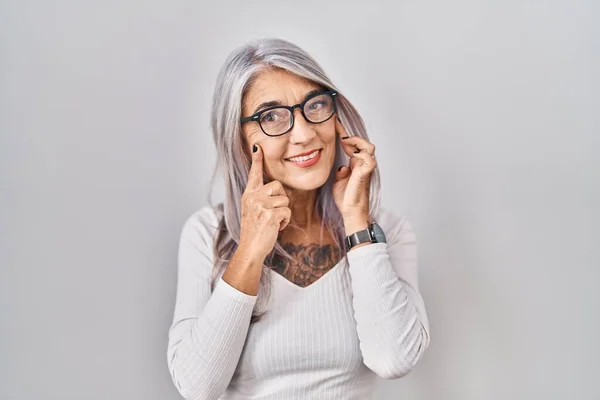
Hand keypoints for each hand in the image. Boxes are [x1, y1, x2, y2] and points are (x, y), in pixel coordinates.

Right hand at [239, 144, 290, 259]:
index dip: (257, 160)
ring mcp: (260, 205)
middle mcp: (252, 197)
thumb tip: (273, 189)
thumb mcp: (252, 210)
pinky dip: (285, 221)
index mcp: (248, 195)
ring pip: (284, 200)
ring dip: (283, 213)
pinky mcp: (269, 214)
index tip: (258, 147)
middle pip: (277, 186)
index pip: (254, 174)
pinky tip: (276, 227)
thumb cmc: (254, 231)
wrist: (250, 249)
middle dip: (281, 200)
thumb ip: (259, 198)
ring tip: (273, 222)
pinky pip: (287, 211)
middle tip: (272, 213)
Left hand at [332, 117, 376, 229]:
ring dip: (357, 142)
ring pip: (369, 147)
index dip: (344, 134)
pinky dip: (362, 155)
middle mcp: (363, 165)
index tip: (334, 123)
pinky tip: (352, 155)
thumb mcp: (338, 180)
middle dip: (351, 136)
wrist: (350, 212)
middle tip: (339, 133)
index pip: (352, 145)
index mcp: (356, 164)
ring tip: (346, 143)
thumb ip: (340, 171)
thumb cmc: (346, 198)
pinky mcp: (365, 175)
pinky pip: (370, 160)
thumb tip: (342, 166)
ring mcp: (366, 169)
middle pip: (363, 143)